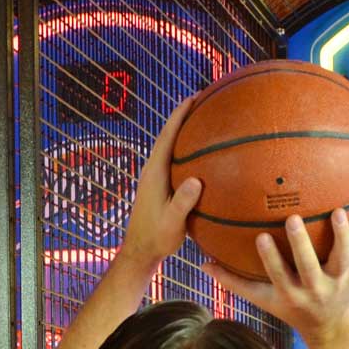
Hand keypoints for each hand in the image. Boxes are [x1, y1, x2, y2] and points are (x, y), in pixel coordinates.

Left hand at [117, 98, 202, 270]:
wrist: (141, 251)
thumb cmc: (156, 238)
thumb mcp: (172, 222)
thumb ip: (183, 202)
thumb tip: (196, 181)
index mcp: (154, 172)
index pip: (167, 136)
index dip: (179, 115)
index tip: (194, 97)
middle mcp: (153, 170)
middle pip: (170, 135)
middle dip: (186, 116)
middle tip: (205, 100)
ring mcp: (156, 178)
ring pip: (173, 147)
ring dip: (187, 133)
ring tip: (208, 121)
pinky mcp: (161, 186)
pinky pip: (177, 161)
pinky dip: (190, 151)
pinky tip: (206, 156)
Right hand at [210, 208, 348, 348]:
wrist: (327, 326)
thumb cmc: (289, 306)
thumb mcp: (261, 298)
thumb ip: (234, 282)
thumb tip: (203, 263)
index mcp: (291, 294)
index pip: (279, 275)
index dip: (270, 258)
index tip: (261, 237)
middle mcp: (315, 289)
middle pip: (310, 266)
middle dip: (302, 245)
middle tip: (294, 218)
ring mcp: (338, 281)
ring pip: (342, 257)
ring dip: (341, 236)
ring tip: (338, 212)